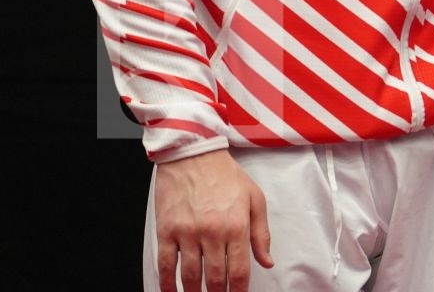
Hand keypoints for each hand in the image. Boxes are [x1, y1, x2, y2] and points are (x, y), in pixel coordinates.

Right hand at [153, 149, 272, 290]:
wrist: (194, 154)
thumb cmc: (226, 175)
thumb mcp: (255, 199)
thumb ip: (261, 234)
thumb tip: (267, 262)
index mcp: (236, 226)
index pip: (239, 270)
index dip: (239, 290)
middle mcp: (212, 232)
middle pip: (214, 277)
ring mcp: (187, 233)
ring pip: (190, 276)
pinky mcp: (167, 231)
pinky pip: (166, 264)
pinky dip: (167, 283)